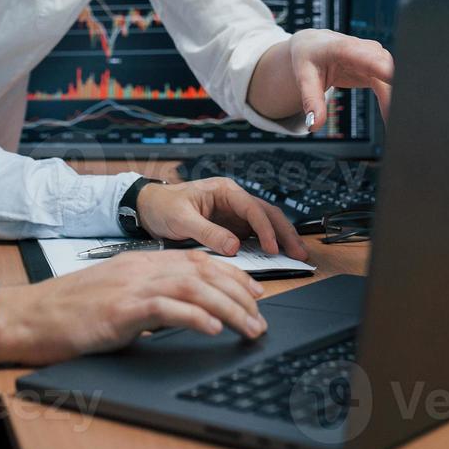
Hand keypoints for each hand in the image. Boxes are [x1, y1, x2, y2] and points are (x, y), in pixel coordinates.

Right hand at [0, 249, 268, 365]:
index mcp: (141, 262)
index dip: (231, 274)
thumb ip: (148, 295)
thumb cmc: (70, 309)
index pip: (197, 260)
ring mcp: (131, 286)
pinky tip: (214, 328)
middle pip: (203, 271)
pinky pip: (166, 308)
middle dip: (239, 293)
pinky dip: (195, 317)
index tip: (255, 291)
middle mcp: (140, 268)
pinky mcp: (121, 309)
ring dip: (228, 308)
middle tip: (261, 316)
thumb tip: (181, 310)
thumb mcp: (117, 294)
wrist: (31, 315)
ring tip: (250, 327)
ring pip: (193, 287)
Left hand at [136, 178, 308, 260]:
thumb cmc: (162, 206)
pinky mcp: (232, 227)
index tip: (273, 248)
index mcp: (224, 190)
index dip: (265, 229)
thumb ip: (207, 232)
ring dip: (282, 238)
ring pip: (266, 224)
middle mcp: (233, 200)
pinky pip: (255, 236)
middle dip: (286, 233)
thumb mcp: (181, 219)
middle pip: (267, 214)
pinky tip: (278, 257)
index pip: (253, 208)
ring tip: (298, 254)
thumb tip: (233, 247)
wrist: (148, 208)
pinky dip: (268, 245)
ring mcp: (234, 214)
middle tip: (300, 252)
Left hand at [288, 28, 393, 128]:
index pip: (367, 57)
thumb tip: (314, 124)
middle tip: (393, 120)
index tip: (395, 89)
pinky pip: (388, 82)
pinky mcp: (374, 66)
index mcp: (341, 47)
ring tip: (392, 122)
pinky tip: (388, 115)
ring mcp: (370, 56)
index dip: (384, 71)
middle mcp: (361, 48)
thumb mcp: (303, 79)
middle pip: (385, 67)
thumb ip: (311, 102)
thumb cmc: (307, 57)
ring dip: (395, 97)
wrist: (311, 46)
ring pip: (391, 74)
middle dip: (393, 92)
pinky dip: (390, 98)